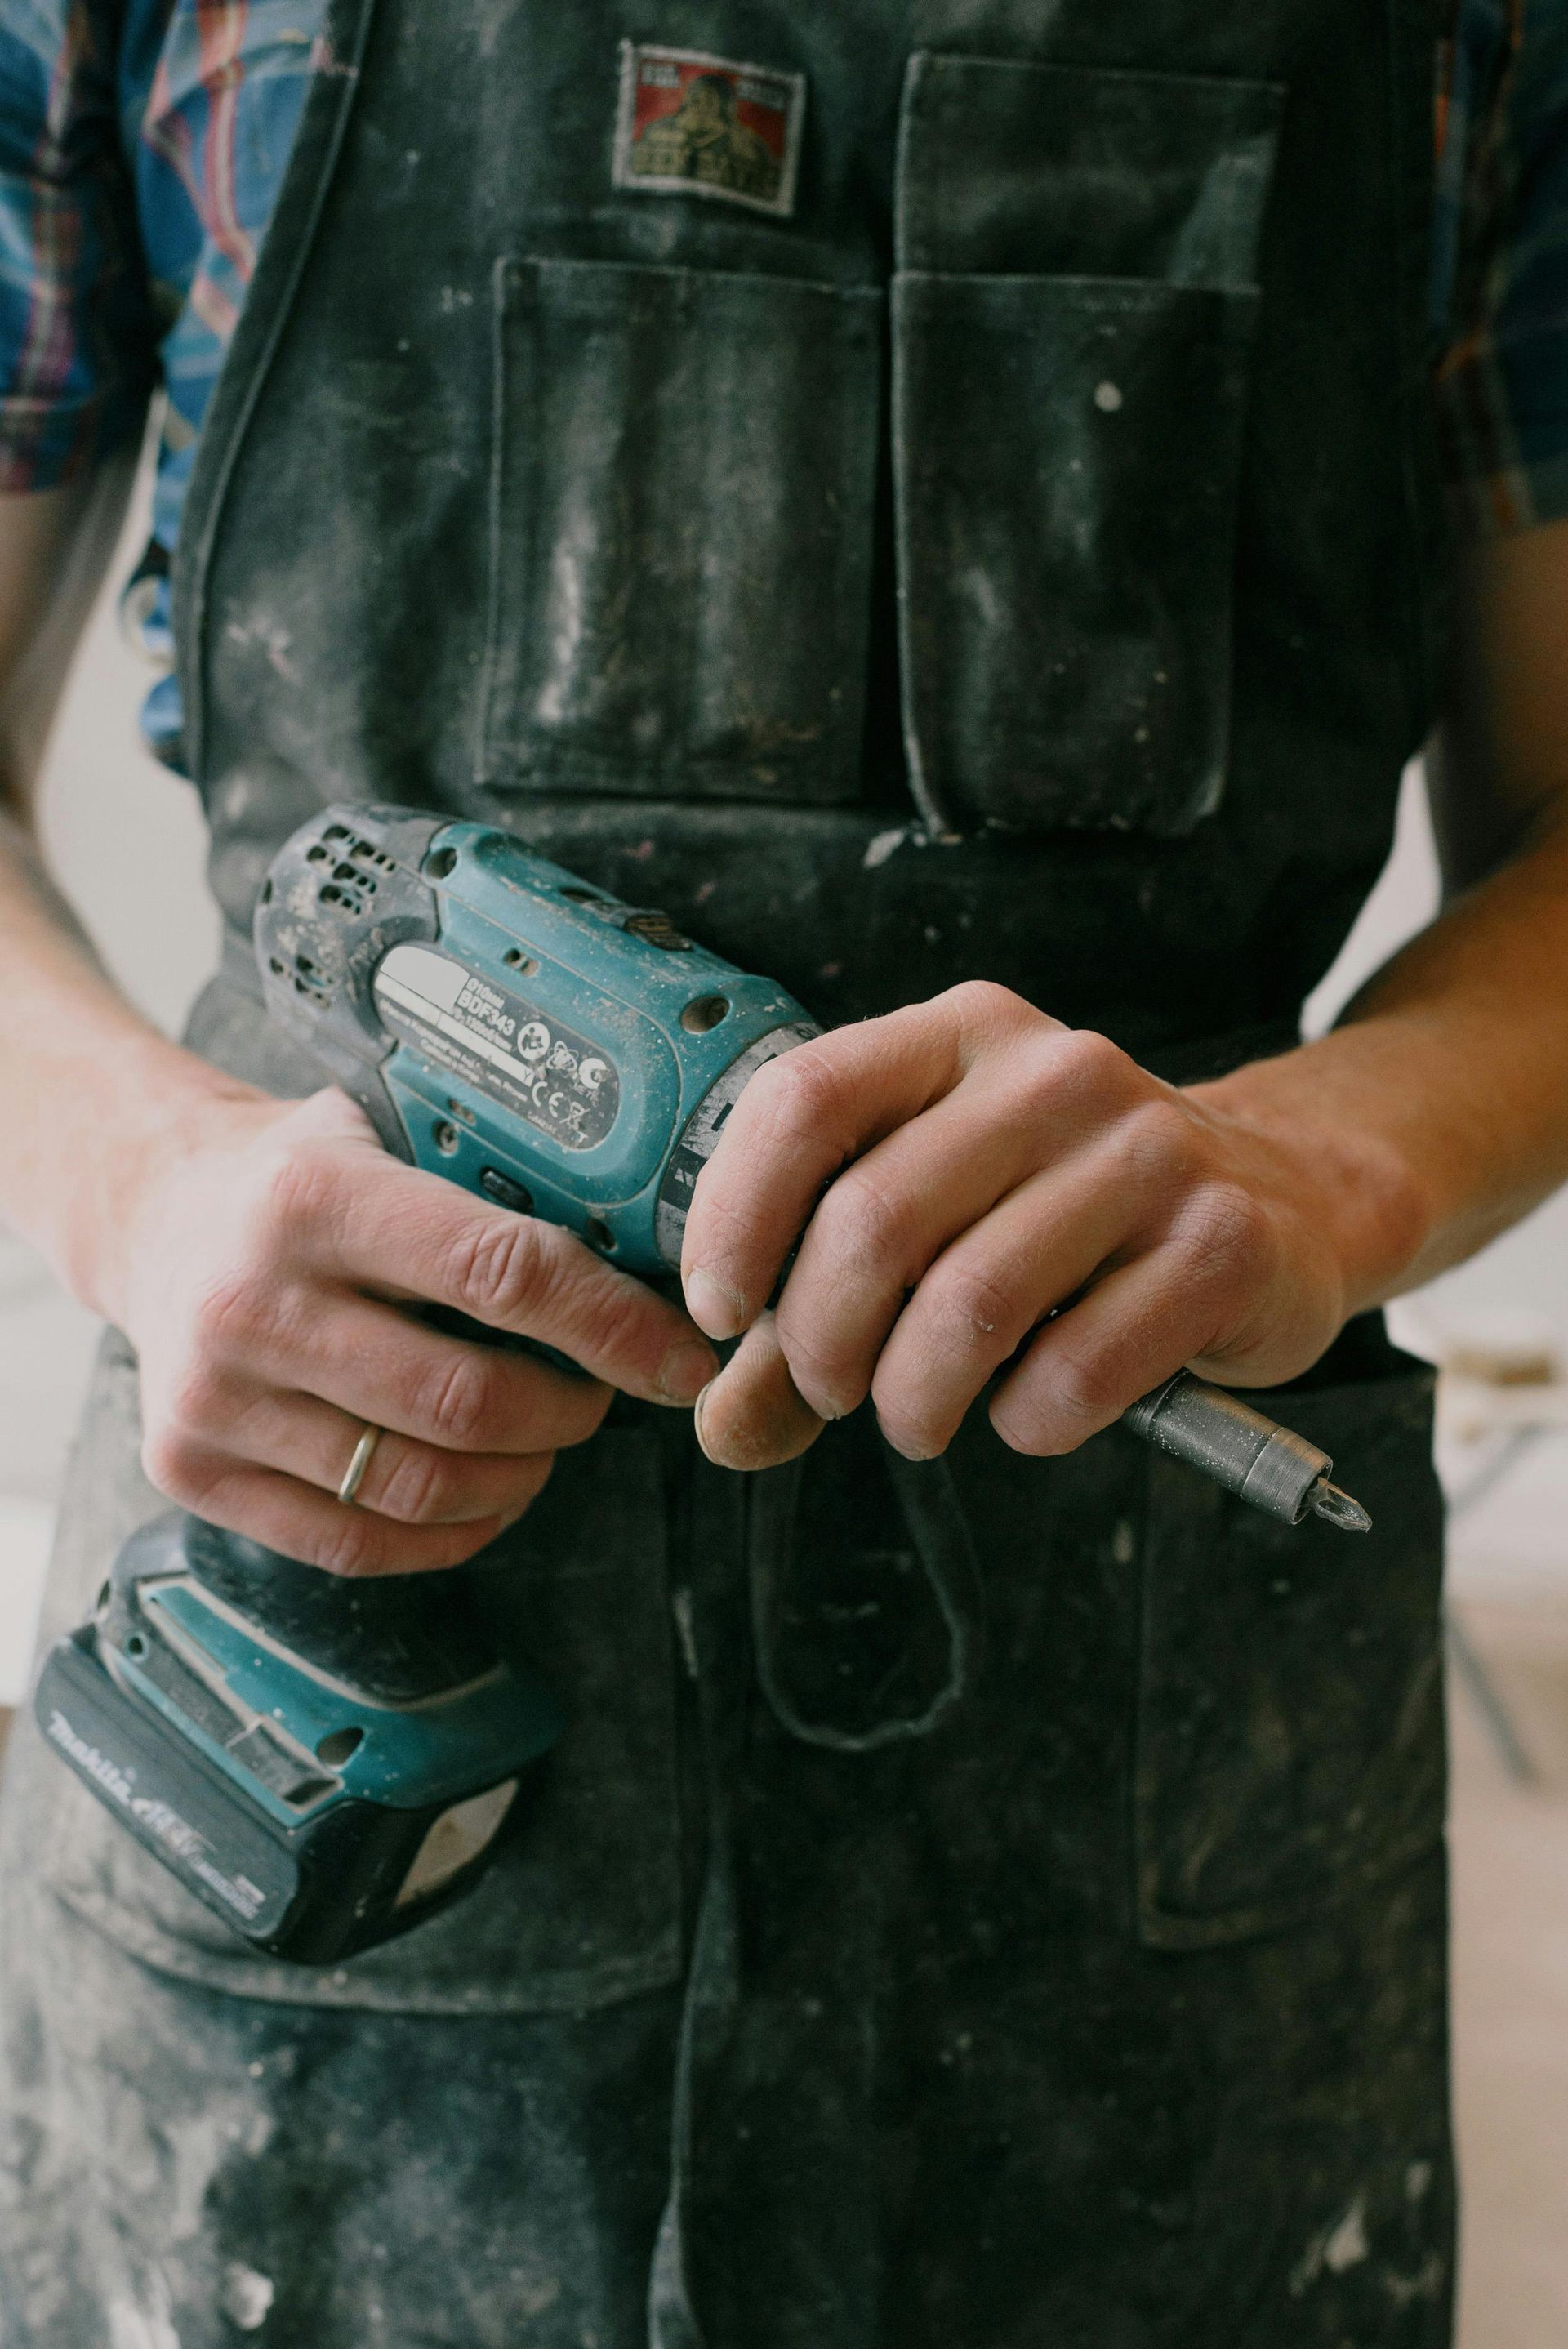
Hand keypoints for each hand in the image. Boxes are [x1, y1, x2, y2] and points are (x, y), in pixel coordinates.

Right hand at [100, 1086, 716, 1573]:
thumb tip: (662, 1243)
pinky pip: (356, 1543)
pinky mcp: (189, 1472)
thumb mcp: (382, 1131)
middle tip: (608, 1395)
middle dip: (572, 1410)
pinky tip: (485, 1492)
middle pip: (466, 1401)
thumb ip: (492, 1176)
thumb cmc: (303, 1178)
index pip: (499, 1272)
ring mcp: (211, 1399)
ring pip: (419, 1486)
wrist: (153, 1219)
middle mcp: (250, 1301)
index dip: (610, 1325)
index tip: (681, 1355)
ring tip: (548, 1441)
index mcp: (312, 1196)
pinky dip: (449, 1533)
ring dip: (519, 1477)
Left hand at [681, 983, 1419, 1470]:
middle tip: (832, 1394)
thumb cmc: (1072, 1222)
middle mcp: (1053, 1071)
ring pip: (969, 1306)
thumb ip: (815, 1314)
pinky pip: (1075, 1371)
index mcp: (960, 1036)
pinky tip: (1031, 1411)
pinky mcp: (1220, 1243)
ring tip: (919, 1418)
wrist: (1283, 1209)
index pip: (805, 1099)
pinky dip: (1026, 1423)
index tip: (722, 1311)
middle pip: (873, 1219)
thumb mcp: (937, 1227)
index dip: (734, 1218)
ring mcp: (1148, 1150)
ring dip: (914, 1401)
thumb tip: (724, 1426)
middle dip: (820, 1344)